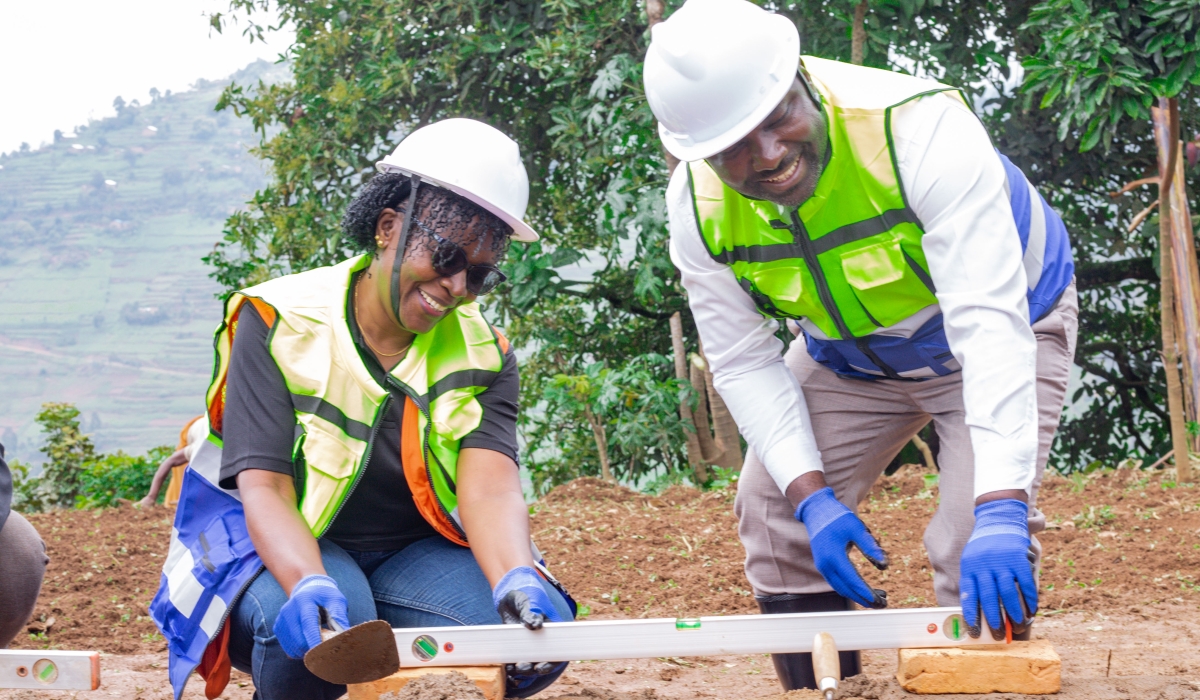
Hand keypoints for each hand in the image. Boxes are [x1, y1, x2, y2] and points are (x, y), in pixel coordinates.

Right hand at [272, 574, 349, 658]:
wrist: (307, 590)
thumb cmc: (325, 596)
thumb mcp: (336, 600)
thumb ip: (340, 616)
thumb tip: (345, 635)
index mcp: (304, 601)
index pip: (308, 623)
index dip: (314, 639)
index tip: (323, 652)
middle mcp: (289, 610)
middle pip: (299, 639)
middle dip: (313, 649)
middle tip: (326, 649)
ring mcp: (281, 620)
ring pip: (293, 647)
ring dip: (306, 651)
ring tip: (317, 643)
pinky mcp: (278, 628)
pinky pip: (288, 649)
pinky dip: (299, 651)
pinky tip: (308, 643)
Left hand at [493, 566, 567, 695]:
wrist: (509, 592)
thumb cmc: (525, 594)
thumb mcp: (527, 601)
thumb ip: (530, 613)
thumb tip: (535, 625)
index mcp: (552, 628)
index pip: (558, 649)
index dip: (552, 662)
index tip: (540, 667)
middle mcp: (543, 638)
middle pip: (544, 660)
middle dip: (534, 668)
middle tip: (521, 667)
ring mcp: (530, 643)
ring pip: (530, 662)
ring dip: (523, 669)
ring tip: (512, 669)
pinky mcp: (517, 644)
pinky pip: (518, 658)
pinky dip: (513, 665)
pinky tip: (506, 667)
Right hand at [795, 487, 888, 608]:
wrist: (816, 511)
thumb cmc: (838, 518)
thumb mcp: (856, 528)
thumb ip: (869, 546)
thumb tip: (884, 565)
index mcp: (833, 556)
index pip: (852, 580)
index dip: (866, 592)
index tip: (879, 601)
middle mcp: (825, 565)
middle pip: (846, 589)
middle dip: (864, 599)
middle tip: (882, 605)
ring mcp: (823, 567)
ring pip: (841, 588)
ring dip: (858, 596)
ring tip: (877, 599)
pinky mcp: (823, 566)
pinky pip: (837, 583)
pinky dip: (850, 589)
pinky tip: (863, 589)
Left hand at [959, 499, 1036, 639]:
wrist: (999, 518)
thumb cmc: (983, 545)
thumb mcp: (970, 559)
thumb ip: (972, 580)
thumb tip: (973, 609)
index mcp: (970, 567)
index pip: (969, 595)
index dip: (971, 615)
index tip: (974, 632)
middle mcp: (985, 565)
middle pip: (989, 597)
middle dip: (994, 619)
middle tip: (998, 635)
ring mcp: (1003, 562)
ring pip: (1008, 593)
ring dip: (1014, 613)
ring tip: (1017, 626)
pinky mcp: (1019, 559)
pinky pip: (1025, 584)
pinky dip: (1030, 599)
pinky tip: (1032, 610)